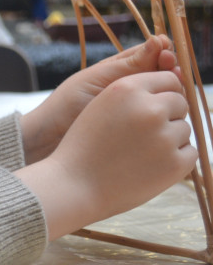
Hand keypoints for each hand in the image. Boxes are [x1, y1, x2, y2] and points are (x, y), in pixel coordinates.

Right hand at [17, 70, 195, 239]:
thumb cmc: (85, 146)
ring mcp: (165, 136)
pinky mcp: (176, 163)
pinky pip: (189, 152)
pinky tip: (149, 166)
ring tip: (138, 153)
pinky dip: (175, 159)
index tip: (152, 108)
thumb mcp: (100, 107)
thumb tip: (174, 89)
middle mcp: (149, 108)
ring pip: (184, 129)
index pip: (168, 79)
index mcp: (128, 89)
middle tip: (142, 135)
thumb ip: (133, 95)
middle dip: (168, 116)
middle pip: (180, 103)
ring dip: (170, 139)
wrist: (74, 185)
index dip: (163, 94)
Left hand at [20, 35, 177, 163]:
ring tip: (173, 87)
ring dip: (173, 91)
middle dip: (171, 70)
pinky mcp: (141, 132)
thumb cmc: (67, 105)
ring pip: (166, 98)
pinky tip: (172, 112)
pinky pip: (161, 121)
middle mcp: (133, 90)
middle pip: (164, 77)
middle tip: (171, 68)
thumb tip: (158, 40)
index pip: (151, 57)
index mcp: (120, 72)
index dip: (162, 53)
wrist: (51, 139)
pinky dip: (169, 115)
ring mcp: (138, 112)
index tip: (166, 51)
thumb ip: (128, 65)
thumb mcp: (98, 80)